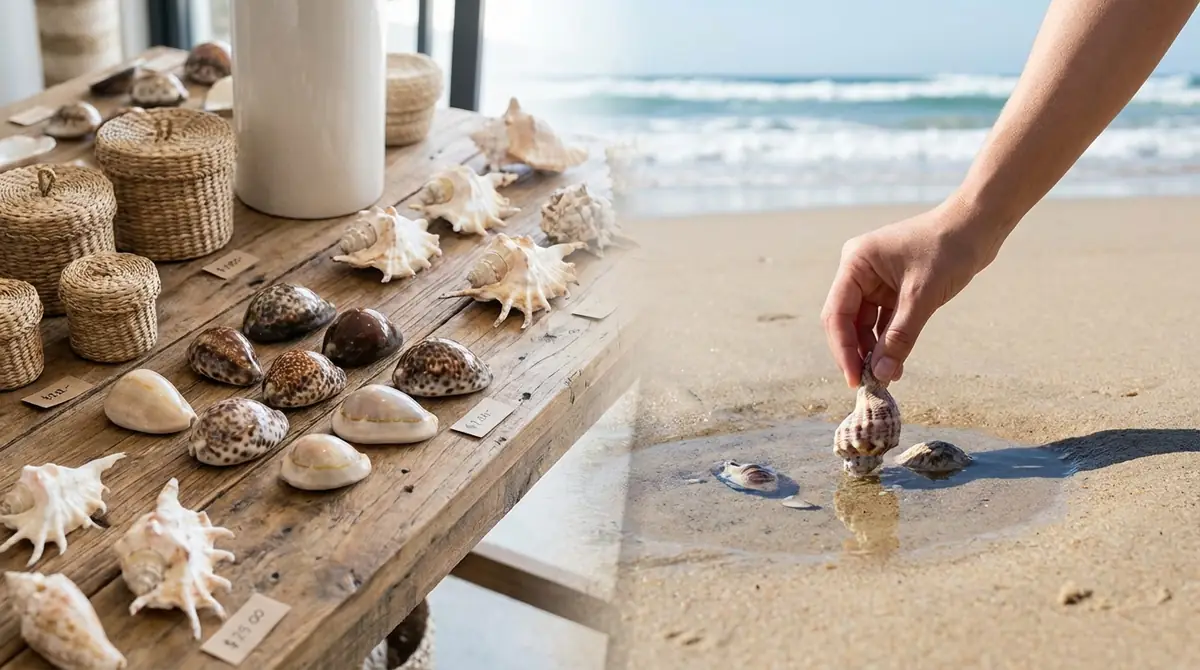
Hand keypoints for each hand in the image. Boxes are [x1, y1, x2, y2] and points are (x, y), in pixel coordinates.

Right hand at [820, 197, 1001, 387]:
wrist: (980, 224)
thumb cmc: (949, 249)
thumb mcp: (923, 297)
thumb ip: (900, 337)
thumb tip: (881, 375)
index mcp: (855, 263)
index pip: (837, 314)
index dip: (843, 349)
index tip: (854, 379)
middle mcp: (859, 271)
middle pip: (846, 321)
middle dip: (856, 352)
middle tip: (867, 384)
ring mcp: (875, 279)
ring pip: (864, 324)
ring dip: (873, 350)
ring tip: (886, 378)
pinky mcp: (892, 287)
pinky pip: (883, 320)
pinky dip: (888, 341)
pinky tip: (895, 363)